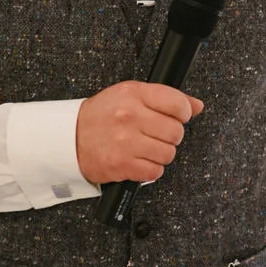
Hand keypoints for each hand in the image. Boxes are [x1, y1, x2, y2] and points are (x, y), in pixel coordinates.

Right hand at [76, 81, 203, 185]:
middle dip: (171, 135)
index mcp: (133, 94)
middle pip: (176, 132)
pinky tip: (140, 160)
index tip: (178, 116)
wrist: (69, 138)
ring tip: (146, 148)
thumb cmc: (101, 116)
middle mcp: (129, 117)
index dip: (183, 112)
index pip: (177, 103)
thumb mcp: (130, 95)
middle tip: (157, 134)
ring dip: (161, 153)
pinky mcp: (122, 165)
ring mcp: (126, 142)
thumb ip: (166, 97)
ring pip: (168, 153)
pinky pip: (156, 171)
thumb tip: (196, 105)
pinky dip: (151, 169)